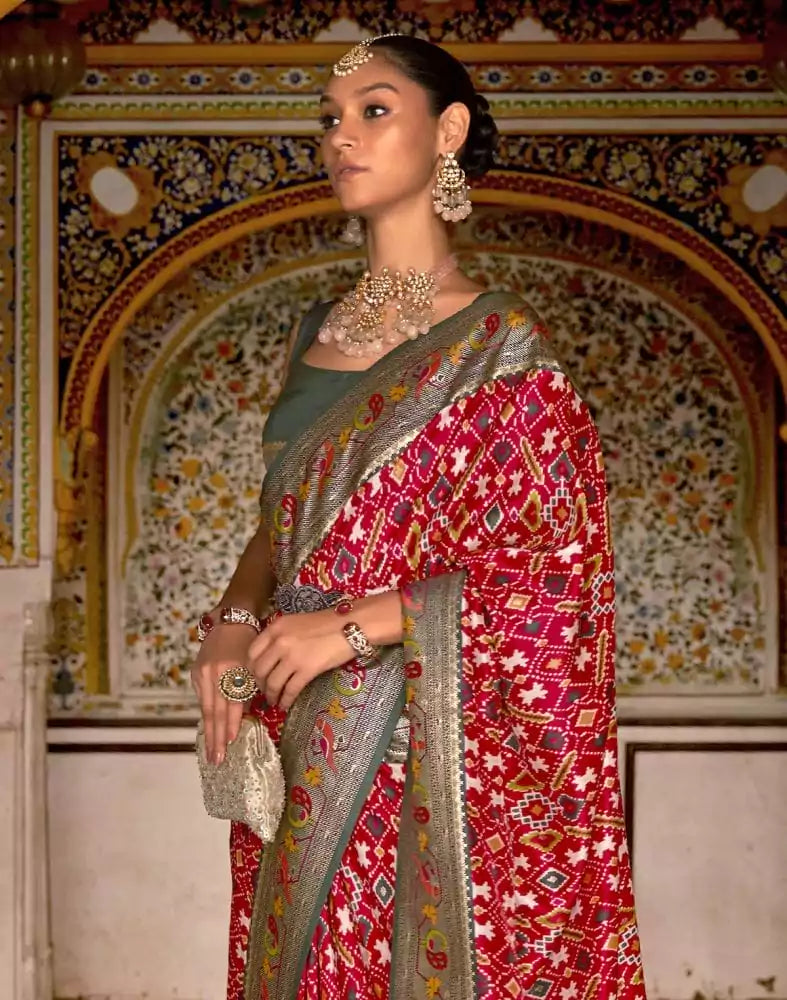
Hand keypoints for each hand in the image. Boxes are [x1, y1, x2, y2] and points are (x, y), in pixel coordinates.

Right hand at [190, 624, 256, 764]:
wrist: (230, 622)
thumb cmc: (249, 644)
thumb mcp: (253, 665)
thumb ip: (248, 689)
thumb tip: (244, 715)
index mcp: (231, 669)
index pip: (231, 703)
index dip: (231, 724)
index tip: (231, 742)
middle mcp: (214, 673)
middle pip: (215, 711)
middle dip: (216, 737)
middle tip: (217, 759)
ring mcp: (202, 673)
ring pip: (206, 708)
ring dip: (209, 732)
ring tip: (210, 752)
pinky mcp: (195, 673)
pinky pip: (202, 699)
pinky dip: (206, 716)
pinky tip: (208, 731)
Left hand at [247, 609, 352, 710]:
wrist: (351, 625)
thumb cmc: (328, 623)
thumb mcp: (297, 623)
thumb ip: (281, 637)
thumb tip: (272, 658)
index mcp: (276, 628)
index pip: (252, 652)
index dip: (251, 668)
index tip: (256, 676)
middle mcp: (280, 641)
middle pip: (259, 670)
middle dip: (260, 685)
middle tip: (265, 691)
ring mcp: (292, 656)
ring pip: (272, 683)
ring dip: (271, 695)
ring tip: (275, 701)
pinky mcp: (307, 670)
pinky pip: (290, 690)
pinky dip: (285, 700)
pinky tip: (286, 705)